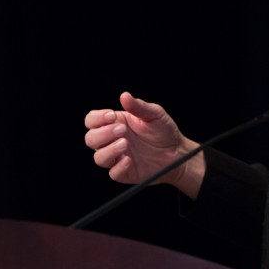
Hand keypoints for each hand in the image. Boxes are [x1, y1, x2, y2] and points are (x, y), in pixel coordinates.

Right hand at [83, 91, 200, 191]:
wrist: (177, 153)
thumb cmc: (164, 132)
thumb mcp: (155, 114)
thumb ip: (139, 106)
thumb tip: (125, 96)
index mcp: (115, 123)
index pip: (92, 120)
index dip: (97, 118)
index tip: (112, 116)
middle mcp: (112, 140)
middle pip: (90, 139)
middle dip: (103, 133)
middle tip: (122, 130)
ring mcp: (117, 157)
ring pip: (98, 157)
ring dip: (109, 150)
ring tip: (125, 144)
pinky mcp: (124, 172)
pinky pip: (113, 173)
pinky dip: (119, 167)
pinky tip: (130, 160)